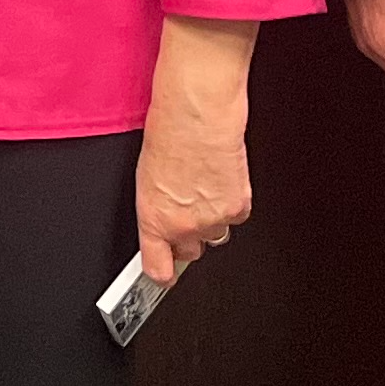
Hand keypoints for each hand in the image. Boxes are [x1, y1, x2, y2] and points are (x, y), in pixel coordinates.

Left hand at [136, 16, 257, 286]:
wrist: (197, 112)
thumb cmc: (167, 133)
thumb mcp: (146, 177)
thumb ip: (155, 208)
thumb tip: (160, 223)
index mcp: (154, 219)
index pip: (158, 267)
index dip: (161, 272)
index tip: (162, 272)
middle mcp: (184, 226)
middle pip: (190, 251)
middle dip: (188, 236)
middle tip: (187, 207)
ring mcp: (214, 220)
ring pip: (216, 236)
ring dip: (211, 220)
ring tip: (203, 187)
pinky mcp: (238, 207)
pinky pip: (236, 216)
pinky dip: (231, 202)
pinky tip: (220, 179)